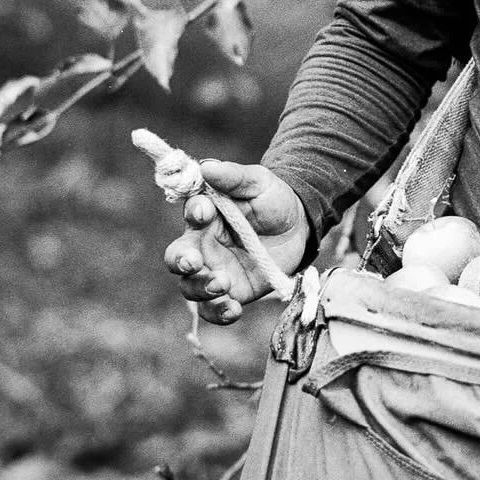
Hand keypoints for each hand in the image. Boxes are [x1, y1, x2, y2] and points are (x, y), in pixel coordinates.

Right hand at [162, 162, 308, 324]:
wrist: (301, 227)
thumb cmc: (274, 200)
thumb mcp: (259, 182)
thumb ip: (234, 176)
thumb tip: (206, 166)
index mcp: (206, 216)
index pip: (190, 215)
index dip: (194, 213)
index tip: (206, 211)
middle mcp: (204, 245)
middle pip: (177, 257)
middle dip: (181, 261)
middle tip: (194, 262)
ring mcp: (215, 271)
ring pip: (190, 286)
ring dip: (201, 288)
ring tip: (222, 283)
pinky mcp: (232, 292)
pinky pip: (215, 309)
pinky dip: (219, 312)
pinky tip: (233, 309)